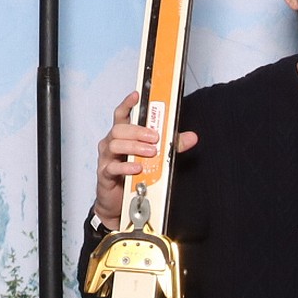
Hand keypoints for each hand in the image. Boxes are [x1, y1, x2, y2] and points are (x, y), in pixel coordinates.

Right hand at [93, 91, 198, 229]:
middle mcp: (111, 143)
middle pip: (120, 128)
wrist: (120, 203)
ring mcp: (107, 158)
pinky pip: (113, 167)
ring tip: (151, 153)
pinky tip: (138, 168)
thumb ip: (172, 146)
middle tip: (155, 138)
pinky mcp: (105, 174)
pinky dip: (126, 166)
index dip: (128, 103)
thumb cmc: (134, 174)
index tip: (136, 95)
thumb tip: (192, 137)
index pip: (121, 115)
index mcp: (122, 135)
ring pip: (115, 144)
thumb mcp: (156, 158)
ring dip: (134, 147)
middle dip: (138, 131)